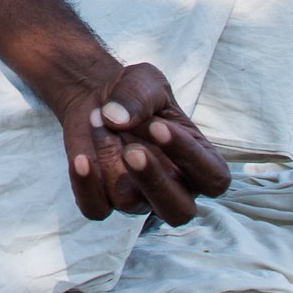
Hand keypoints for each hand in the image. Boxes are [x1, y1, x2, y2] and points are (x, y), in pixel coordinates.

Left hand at [58, 62, 229, 225]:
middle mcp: (174, 188)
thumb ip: (139, 96)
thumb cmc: (134, 92)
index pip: (212, 178)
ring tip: (98, 119)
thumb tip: (118, 120)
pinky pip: (96, 209)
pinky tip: (81, 159)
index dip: (188, 156)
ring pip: (129, 202)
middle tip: (132, 150)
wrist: (97, 97)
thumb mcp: (144, 81)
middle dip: (154, 181)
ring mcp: (139, 198)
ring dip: (110, 158)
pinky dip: (85, 186)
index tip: (158, 125)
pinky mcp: (103, 199)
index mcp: (200, 161)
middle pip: (178, 212)